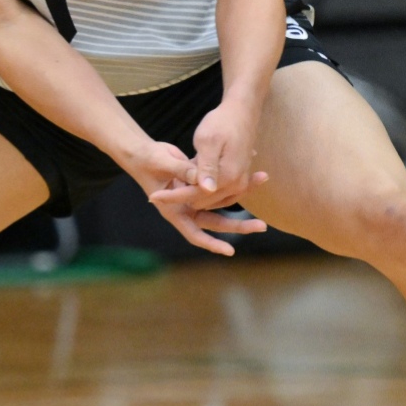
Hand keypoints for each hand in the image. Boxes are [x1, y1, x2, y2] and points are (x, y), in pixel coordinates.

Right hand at [124, 139, 266, 256]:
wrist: (144, 153)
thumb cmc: (148, 161)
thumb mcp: (163, 165)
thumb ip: (184, 172)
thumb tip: (204, 180)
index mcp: (175, 212)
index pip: (195, 234)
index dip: (212, 244)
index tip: (230, 251)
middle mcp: (188, 209)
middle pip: (216, 222)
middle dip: (239, 225)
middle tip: (261, 226)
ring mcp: (195, 198)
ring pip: (222, 204)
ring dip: (242, 197)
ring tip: (261, 184)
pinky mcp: (201, 186)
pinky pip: (219, 188)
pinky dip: (234, 182)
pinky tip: (251, 174)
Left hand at [174, 100, 269, 214]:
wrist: (241, 113)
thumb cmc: (221, 123)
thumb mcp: (208, 141)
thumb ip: (206, 167)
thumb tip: (206, 189)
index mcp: (228, 177)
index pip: (195, 196)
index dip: (173, 197)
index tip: (152, 197)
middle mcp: (237, 186)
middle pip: (202, 201)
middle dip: (185, 195)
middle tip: (170, 180)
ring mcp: (240, 185)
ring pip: (210, 201)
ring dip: (194, 193)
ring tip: (180, 177)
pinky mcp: (239, 182)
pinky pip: (219, 196)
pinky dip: (205, 191)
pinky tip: (194, 178)